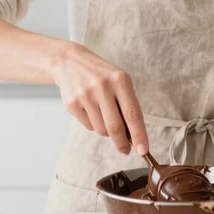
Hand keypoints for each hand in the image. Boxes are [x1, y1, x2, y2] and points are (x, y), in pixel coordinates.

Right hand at [52, 41, 148, 155]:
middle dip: (122, 143)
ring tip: (104, 113)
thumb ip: (128, 105)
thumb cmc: (102, 75)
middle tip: (126, 149)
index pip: (132, 113)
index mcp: (120, 80)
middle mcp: (102, 87)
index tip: (143, 151)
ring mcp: (85, 96)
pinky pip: (88, 127)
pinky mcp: (72, 104)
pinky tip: (90, 109)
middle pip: (115, 127)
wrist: (70, 63)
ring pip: (101, 130)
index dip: (139, 135)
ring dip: (106, 130)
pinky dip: (93, 124)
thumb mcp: (119, 81)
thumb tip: (134, 137)